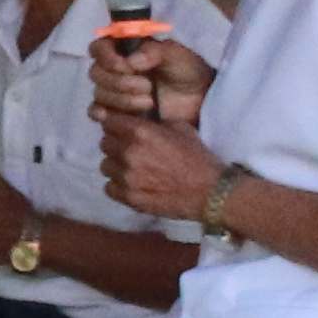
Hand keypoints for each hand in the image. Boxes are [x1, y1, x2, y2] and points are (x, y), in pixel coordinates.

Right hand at [87, 18, 206, 131]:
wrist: (201, 100)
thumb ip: (154, 52)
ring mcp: (113, 92)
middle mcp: (114, 70)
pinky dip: (102, 114)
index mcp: (124, 50)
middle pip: (96, 73)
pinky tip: (117, 116)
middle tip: (148, 87)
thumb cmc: (188, 71)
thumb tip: (130, 61)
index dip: (106, 57)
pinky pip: (96, 112)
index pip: (98, 48)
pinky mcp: (116, 113)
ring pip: (99, 93)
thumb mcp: (176, 55)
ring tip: (149, 102)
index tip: (125, 66)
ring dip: (122, 99)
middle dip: (120, 82)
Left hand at [99, 105, 225, 222]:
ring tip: (134, 170)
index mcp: (139, 132)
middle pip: (105, 143)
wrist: (212, 192)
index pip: (108, 121)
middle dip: (116, 145)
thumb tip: (136, 120)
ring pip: (105, 166)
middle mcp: (128, 152)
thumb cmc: (198, 158)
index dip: (116, 126)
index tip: (123, 131)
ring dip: (116, 166)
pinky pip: (109, 187)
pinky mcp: (129, 197)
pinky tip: (134, 185)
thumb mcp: (180, 129)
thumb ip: (153, 123)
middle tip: (132, 152)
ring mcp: (127, 177)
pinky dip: (118, 186)